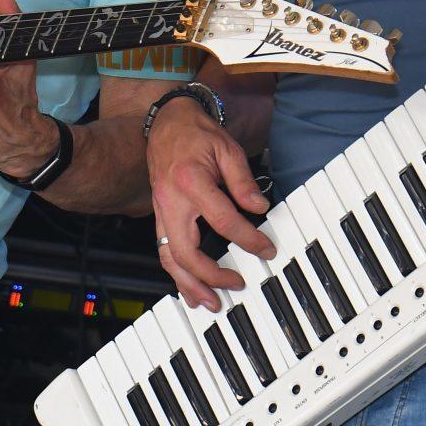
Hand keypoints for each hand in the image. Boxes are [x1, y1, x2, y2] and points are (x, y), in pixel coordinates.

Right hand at [147, 98, 273, 309]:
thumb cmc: (196, 134)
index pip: (223, 220)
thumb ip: (243, 182)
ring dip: (189, 285)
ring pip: (169, 258)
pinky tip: (189, 288)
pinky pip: (164, 251)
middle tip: (236, 284)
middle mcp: (171, 202)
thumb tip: (259, 208)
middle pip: (186, 252)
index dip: (248, 238)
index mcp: (191, 183)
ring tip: (209, 302)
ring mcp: (161, 212)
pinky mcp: (159, 217)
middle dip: (211, 276)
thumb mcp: (227, 150)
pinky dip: (177, 274)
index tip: (266, 249)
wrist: (167, 123)